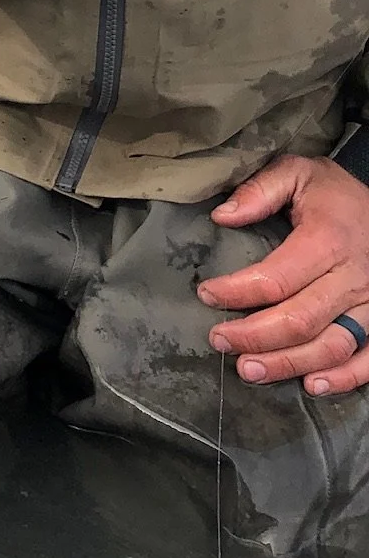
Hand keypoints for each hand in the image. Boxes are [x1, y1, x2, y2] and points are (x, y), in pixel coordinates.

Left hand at [199, 155, 368, 395]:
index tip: (205, 295)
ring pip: (331, 346)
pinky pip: (368, 360)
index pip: (276, 278)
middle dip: (253, 335)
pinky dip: (343, 378)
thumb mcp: (298, 172)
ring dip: (288, 363)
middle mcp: (352, 278)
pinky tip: (311, 385)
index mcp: (328, 240)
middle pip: (300, 319)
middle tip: (219, 340)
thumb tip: (222, 216)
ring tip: (248, 370)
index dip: (236, 291)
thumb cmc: (335, 194)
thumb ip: (260, 189)